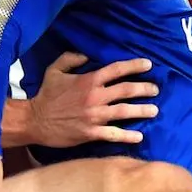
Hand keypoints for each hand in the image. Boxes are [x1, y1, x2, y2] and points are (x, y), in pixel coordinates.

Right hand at [17, 52, 158, 146]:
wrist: (35, 121)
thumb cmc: (45, 95)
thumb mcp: (55, 70)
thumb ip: (71, 59)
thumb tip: (87, 55)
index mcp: (89, 80)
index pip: (117, 70)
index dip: (134, 66)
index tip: (148, 65)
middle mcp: (95, 97)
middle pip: (126, 90)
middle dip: (144, 88)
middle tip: (156, 89)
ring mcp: (94, 116)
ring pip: (125, 112)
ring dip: (142, 110)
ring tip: (154, 110)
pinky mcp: (91, 133)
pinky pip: (114, 134)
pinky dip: (128, 136)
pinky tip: (139, 136)